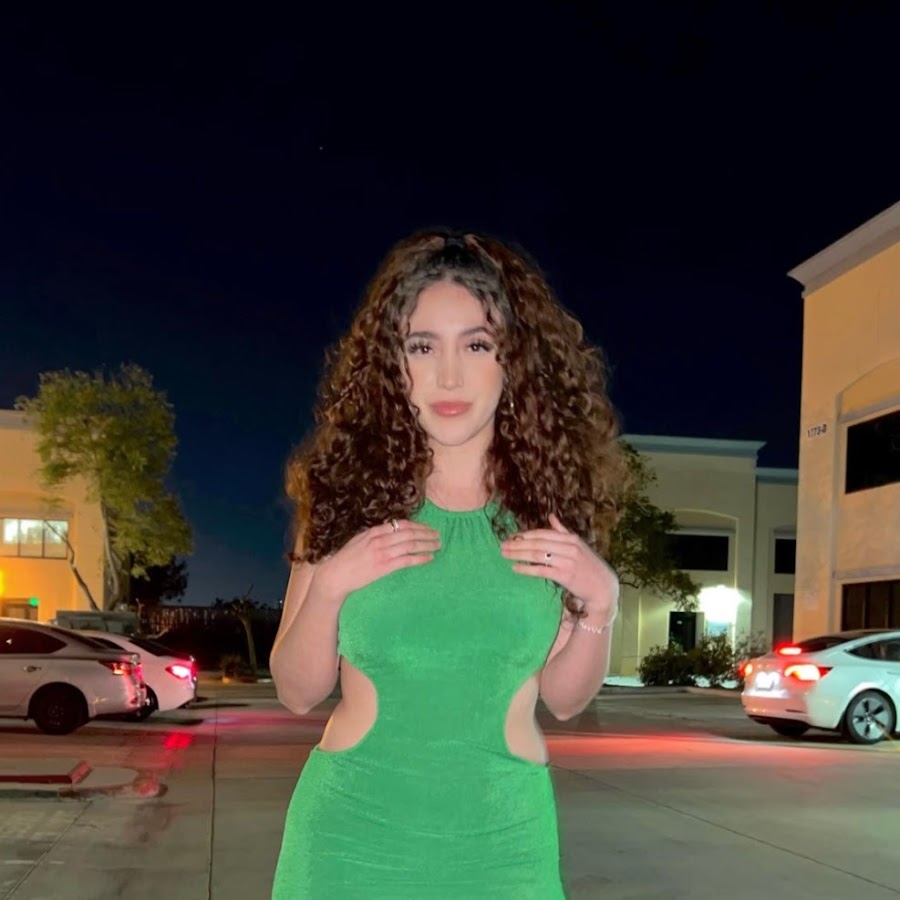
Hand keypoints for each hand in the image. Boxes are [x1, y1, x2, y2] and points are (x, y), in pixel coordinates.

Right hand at [314, 519, 439, 601]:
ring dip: (427, 544)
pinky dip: (420, 558)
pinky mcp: (384, 567)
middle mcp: (380, 540)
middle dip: (426, 533)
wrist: (335, 576)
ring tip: (437, 545)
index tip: (427, 528)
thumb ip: (374, 535)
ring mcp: (382, 553)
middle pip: (409, 533)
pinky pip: (407, 561)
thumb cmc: (345, 559)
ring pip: (411, 545)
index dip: (417, 525)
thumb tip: (389, 530)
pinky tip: (429, 558)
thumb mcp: (358, 540)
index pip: (401, 524)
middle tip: (438, 535)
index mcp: (374, 532)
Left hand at [500, 514, 618, 622]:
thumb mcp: (578, 545)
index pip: (543, 533)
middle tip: (502, 545)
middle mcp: (569, 547)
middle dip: (517, 544)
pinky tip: (516, 568)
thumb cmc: (589, 565)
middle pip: (537, 543)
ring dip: (518, 554)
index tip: (511, 537)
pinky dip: (527, 569)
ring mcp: (567, 561)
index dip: (525, 534)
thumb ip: (563, 531)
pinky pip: (541, 570)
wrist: (603, 587)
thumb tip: (551, 516)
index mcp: (571, 538)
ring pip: (537, 555)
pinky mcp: (565, 576)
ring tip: (505, 555)